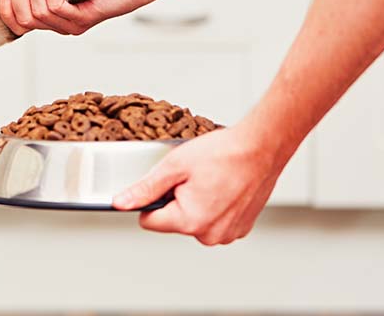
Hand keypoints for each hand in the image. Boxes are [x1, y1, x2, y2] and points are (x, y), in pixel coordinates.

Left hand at [112, 122, 290, 244]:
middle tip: (192, 178)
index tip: (165, 184)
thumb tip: (120, 203)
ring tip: (210, 181)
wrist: (262, 148)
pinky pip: (215, 221)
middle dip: (176, 200)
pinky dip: (215, 206)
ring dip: (196, 204)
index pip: (149, 221)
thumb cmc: (223, 153)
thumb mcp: (174, 166)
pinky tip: (223, 187)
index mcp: (190, 222)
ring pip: (194, 221)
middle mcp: (210, 235)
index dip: (151, 199)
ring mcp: (228, 234)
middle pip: (173, 221)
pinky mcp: (240, 229)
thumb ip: (145, 188)